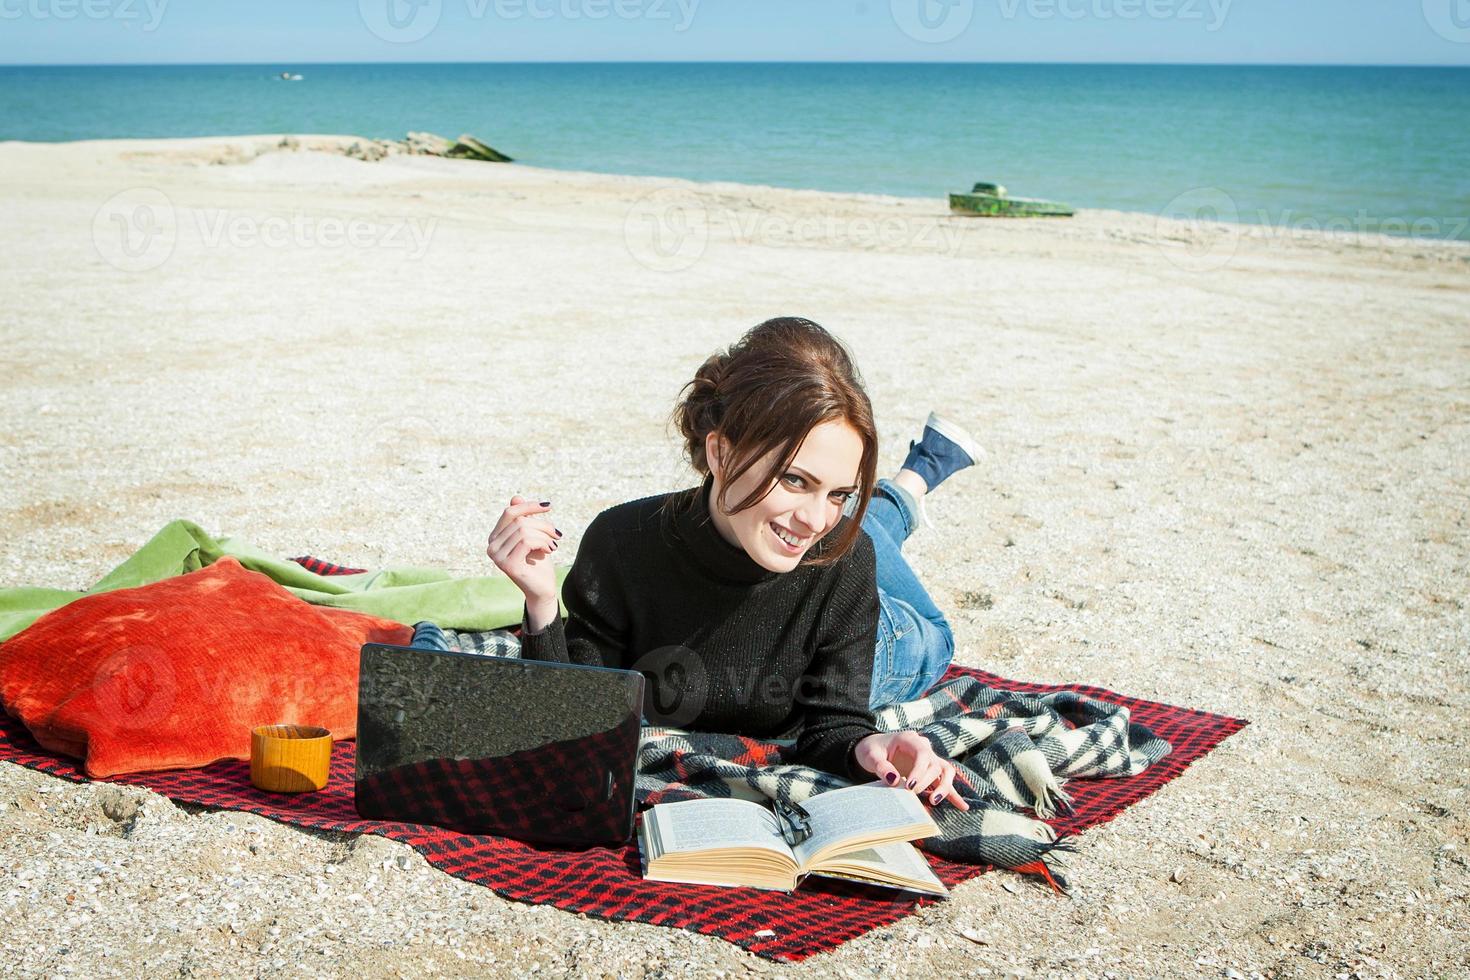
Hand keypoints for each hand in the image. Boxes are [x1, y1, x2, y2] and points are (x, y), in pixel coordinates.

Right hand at [486, 495, 560, 609]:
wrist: (543, 589)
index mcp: (495, 538)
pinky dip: (543, 543)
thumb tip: (516, 497)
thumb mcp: (533, 536)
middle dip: (543, 525)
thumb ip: (524, 518)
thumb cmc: (538, 562)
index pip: (510, 512)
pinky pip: (527, 542)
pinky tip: (550, 551)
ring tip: (553, 545)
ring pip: (524, 531)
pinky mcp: (507, 565)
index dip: (529, 506)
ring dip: (545, 535)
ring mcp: (497, 557)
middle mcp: (491, 547)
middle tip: (557, 535)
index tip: (549, 506)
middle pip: (519, 521)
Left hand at [854, 731, 969, 810]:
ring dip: (944, 787)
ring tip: (934, 801)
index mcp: (910, 739)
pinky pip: (945, 781)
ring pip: (946, 771)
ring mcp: (929, 759)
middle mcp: (924, 747)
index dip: (920, 771)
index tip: (910, 786)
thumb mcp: (871, 756)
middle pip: (934, 764)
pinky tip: (963, 807)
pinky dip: (953, 794)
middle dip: (927, 782)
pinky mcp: (930, 771)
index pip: (923, 754)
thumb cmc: (871, 750)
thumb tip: (894, 781)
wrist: (873, 749)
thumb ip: (881, 767)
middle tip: (912, 794)